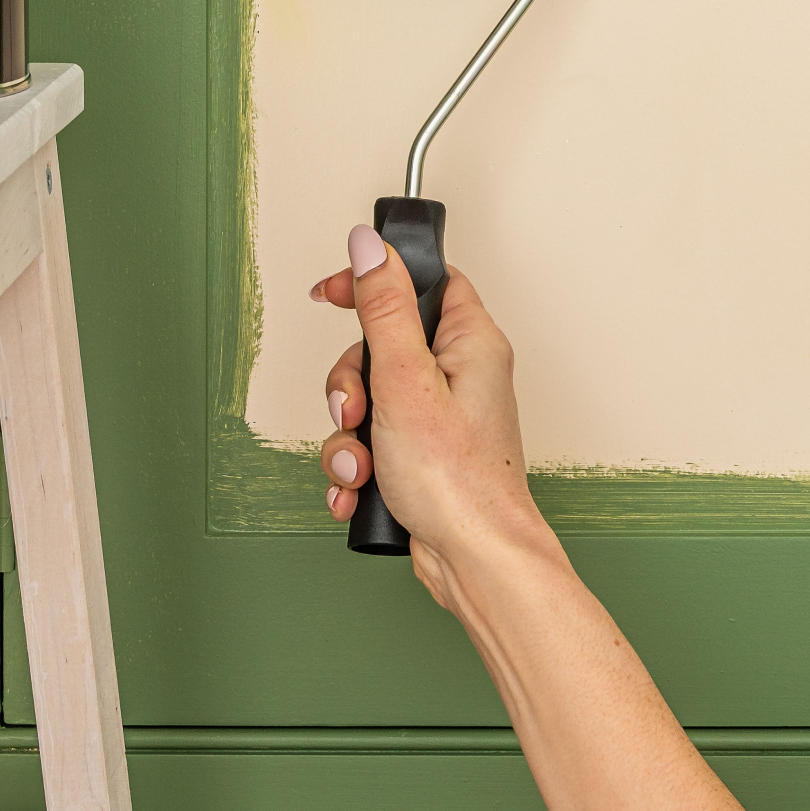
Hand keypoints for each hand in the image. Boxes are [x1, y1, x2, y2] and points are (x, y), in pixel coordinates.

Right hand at [314, 222, 558, 606]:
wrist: (475, 564)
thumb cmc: (460, 481)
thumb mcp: (406, 379)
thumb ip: (383, 308)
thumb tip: (368, 246)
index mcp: (470, 342)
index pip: (419, 280)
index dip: (374, 280)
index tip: (333, 292)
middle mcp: (459, 375)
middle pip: (379, 345)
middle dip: (350, 386)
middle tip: (356, 412)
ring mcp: (439, 419)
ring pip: (367, 401)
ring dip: (348, 437)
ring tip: (362, 467)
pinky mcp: (421, 456)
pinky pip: (371, 444)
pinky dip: (356, 467)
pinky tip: (359, 490)